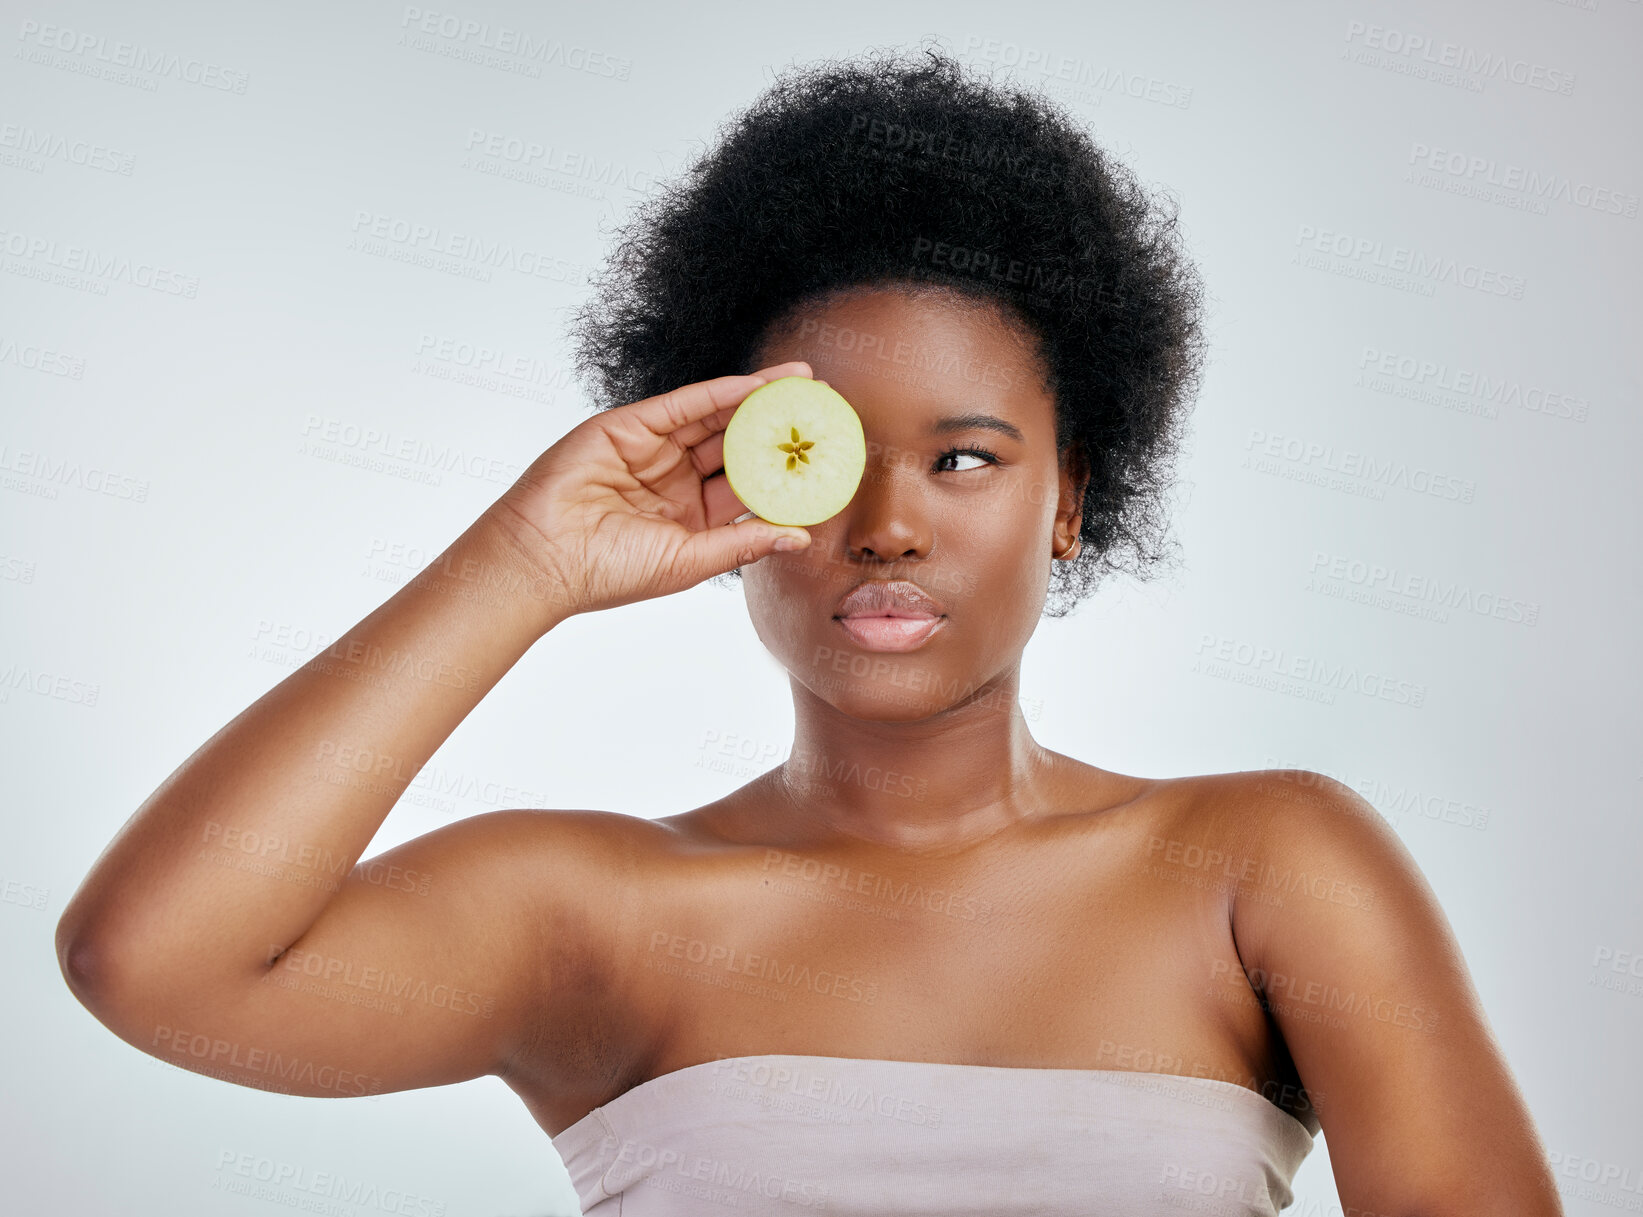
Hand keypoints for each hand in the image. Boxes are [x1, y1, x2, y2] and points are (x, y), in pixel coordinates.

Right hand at [482, 363, 815, 618]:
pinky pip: (683, 405)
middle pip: (739, 445)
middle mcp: (675, 480)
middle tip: (825, 407)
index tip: (827, 458)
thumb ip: (744, 545)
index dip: (787, 471)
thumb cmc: (609, 574)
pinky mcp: (629, 426)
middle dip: (780, 425)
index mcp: (692, 517)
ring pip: (716, 417)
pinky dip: (720, 394)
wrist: (543, 559)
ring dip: (759, 398)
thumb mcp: (690, 561)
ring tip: (803, 383)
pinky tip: (758, 387)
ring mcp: (652, 450)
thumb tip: (801, 538)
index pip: (750, 487)